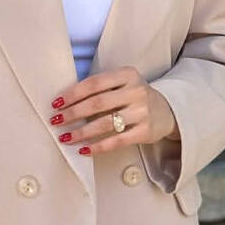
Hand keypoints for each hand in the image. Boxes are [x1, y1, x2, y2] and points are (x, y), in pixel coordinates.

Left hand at [50, 66, 179, 154]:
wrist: (168, 111)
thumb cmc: (135, 97)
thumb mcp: (123, 84)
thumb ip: (101, 88)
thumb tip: (66, 102)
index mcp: (128, 74)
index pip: (95, 83)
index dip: (73, 94)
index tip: (56, 103)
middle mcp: (136, 91)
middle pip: (98, 103)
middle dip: (73, 113)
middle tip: (56, 120)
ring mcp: (142, 112)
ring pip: (105, 123)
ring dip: (81, 132)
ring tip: (66, 137)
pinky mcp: (145, 132)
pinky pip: (116, 141)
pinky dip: (98, 147)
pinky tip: (83, 149)